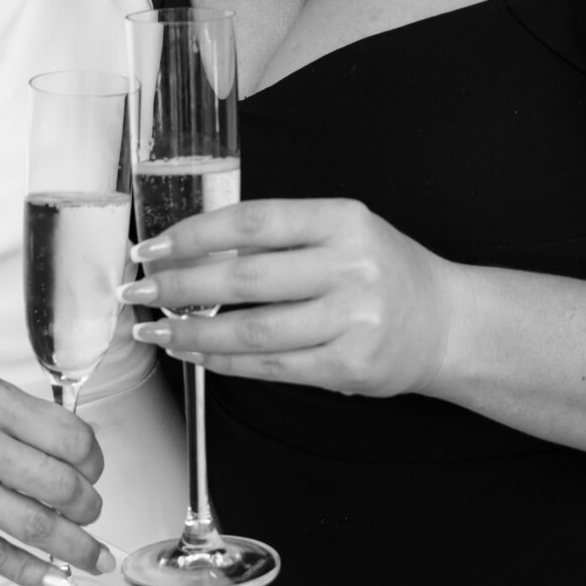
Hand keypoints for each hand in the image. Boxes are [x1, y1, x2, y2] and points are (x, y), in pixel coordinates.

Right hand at [0, 375, 112, 585]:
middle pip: (58, 482)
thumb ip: (17, 419)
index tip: (95, 475)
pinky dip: (35, 573)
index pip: (67, 432)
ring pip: (34, 524)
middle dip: (88, 508)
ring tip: (93, 558)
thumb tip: (79, 453)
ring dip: (74, 548)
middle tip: (92, 518)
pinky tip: (56, 581)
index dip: (93, 461)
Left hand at [121, 198, 467, 396]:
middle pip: (244, 277)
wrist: (448, 322)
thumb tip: (193, 250)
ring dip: (193, 333)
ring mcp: (352, 319)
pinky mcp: (349, 366)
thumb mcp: (340, 232)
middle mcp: (349, 266)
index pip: (252, 221)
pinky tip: (196, 355)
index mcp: (341, 219)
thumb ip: (280, 238)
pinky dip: (225, 362)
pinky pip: (272, 366)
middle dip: (179, 286)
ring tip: (156, 331)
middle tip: (137, 293)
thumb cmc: (381, 270)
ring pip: (252, 329)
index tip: (152, 247)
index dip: (194, 234)